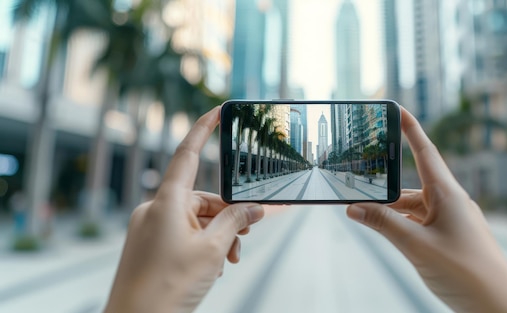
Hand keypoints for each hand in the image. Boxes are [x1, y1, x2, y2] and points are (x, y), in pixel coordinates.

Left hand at [105, 106, 263, 312]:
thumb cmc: (166, 288)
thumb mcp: (213, 250)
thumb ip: (236, 223)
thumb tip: (254, 210)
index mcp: (167, 201)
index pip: (188, 153)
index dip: (204, 128)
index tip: (217, 110)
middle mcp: (155, 209)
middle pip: (202, 197)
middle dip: (229, 215)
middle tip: (249, 232)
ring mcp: (150, 228)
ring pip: (195, 219)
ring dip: (218, 235)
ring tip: (229, 259)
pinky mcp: (148, 245)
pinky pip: (182, 233)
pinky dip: (202, 244)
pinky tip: (213, 265)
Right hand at [346, 107, 506, 312]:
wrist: (500, 306)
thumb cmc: (467, 274)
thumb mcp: (417, 247)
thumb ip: (384, 225)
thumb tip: (353, 208)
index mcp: (448, 194)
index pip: (424, 152)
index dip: (410, 129)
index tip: (397, 109)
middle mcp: (451, 202)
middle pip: (413, 184)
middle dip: (386, 187)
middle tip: (360, 182)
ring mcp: (453, 221)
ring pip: (416, 208)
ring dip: (393, 211)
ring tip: (366, 215)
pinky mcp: (453, 238)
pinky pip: (423, 224)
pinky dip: (404, 225)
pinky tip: (389, 233)